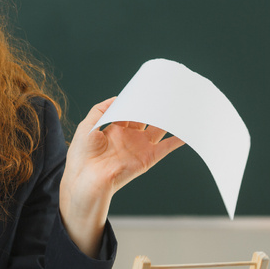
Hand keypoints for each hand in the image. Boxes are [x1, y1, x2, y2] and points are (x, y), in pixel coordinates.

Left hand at [59, 97, 183, 255]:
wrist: (86, 180)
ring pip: (159, 129)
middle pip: (146, 117)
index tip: (147, 88)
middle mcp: (129, 137)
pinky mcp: (148, 158)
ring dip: (169, 119)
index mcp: (114, 129)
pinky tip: (187, 130)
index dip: (137, 100)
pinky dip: (178, 139)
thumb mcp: (86, 127)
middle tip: (166, 93)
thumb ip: (100, 110)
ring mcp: (140, 147)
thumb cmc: (81, 156)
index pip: (130, 110)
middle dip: (155, 106)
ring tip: (180, 106)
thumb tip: (116, 97)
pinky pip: (167, 147)